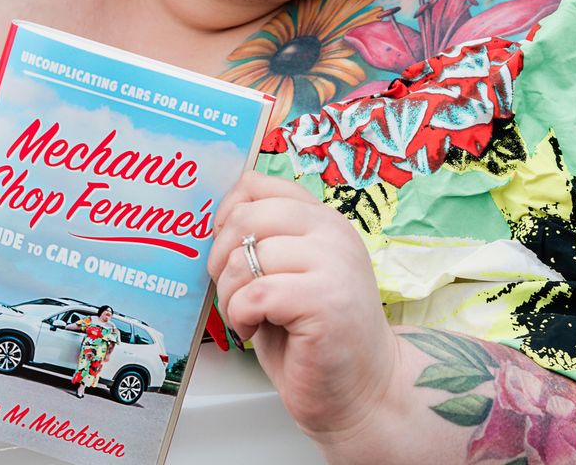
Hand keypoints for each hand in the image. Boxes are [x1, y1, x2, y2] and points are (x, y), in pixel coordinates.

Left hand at [208, 172, 401, 444]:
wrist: (361, 390)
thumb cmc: (313, 336)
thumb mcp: (288, 273)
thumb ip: (264, 240)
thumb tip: (213, 222)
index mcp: (322, 220)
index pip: (257, 184)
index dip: (226, 215)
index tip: (227, 250)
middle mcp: (332, 233)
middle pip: (245, 217)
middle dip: (220, 258)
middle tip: (232, 292)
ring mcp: (333, 264)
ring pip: (244, 258)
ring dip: (228, 295)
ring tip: (247, 316)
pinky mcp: (324, 300)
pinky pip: (254, 293)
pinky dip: (240, 315)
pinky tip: (254, 330)